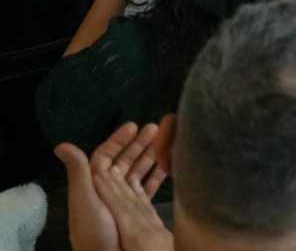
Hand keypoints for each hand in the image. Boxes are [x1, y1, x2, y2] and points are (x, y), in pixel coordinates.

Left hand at [59, 123, 170, 250]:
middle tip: (156, 126)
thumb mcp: (85, 202)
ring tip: (166, 140)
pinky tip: (170, 165)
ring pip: (138, 172)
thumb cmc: (96, 234)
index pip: (104, 157)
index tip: (134, 126)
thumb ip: (79, 173)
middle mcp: (108, 193)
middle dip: (138, 143)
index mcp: (94, 188)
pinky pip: (148, 187)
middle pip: (123, 162)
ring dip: (150, 155)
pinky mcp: (139, 212)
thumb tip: (61, 146)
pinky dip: (158, 174)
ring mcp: (125, 202)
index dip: (117, 141)